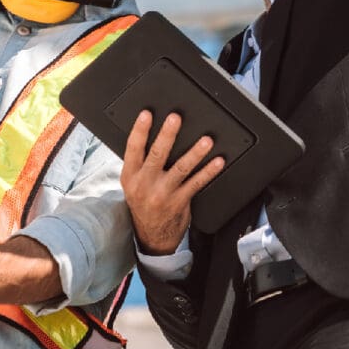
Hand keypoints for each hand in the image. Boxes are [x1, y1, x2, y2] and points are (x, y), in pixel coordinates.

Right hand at [121, 111, 224, 254]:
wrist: (151, 233)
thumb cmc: (143, 201)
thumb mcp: (133, 182)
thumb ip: (139, 162)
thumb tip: (150, 133)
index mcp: (130, 175)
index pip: (133, 149)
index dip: (139, 131)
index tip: (146, 114)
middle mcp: (145, 184)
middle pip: (157, 155)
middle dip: (167, 135)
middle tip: (175, 119)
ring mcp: (163, 193)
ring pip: (180, 169)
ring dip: (195, 153)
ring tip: (206, 141)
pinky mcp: (179, 202)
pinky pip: (196, 183)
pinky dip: (208, 172)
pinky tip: (218, 162)